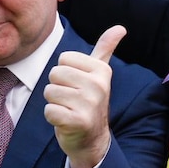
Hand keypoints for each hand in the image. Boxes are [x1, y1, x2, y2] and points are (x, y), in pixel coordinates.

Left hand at [44, 25, 125, 167]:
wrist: (92, 139)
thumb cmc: (88, 102)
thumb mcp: (99, 74)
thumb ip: (105, 49)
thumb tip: (120, 28)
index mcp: (102, 70)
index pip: (63, 58)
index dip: (65, 73)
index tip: (77, 85)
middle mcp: (98, 86)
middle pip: (54, 74)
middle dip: (58, 87)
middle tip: (72, 100)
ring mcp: (89, 104)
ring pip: (49, 92)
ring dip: (54, 102)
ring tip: (69, 109)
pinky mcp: (77, 121)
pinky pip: (49, 110)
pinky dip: (52, 117)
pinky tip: (65, 121)